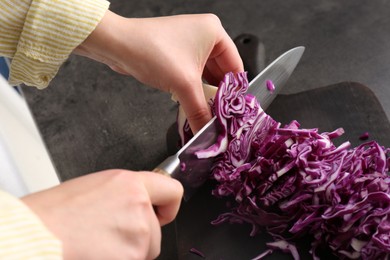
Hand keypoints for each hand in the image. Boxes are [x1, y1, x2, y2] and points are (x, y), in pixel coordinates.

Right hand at [22, 169, 182, 259]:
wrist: (39, 234)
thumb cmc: (57, 213)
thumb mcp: (98, 187)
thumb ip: (126, 194)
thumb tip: (138, 204)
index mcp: (130, 184)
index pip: (172, 191)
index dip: (168, 205)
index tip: (162, 213)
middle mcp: (139, 206)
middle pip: (155, 230)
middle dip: (139, 236)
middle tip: (110, 235)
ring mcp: (138, 234)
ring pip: (146, 250)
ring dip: (130, 251)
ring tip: (100, 244)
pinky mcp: (132, 257)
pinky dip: (122, 259)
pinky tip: (99, 253)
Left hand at [74, 11, 243, 132]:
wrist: (118, 46)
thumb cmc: (151, 51)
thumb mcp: (183, 84)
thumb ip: (200, 111)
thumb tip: (209, 130)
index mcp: (214, 32)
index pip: (235, 66)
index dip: (235, 91)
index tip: (233, 111)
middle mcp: (203, 35)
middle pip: (220, 72)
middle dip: (217, 94)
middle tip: (219, 116)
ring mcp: (189, 43)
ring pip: (205, 74)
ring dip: (203, 94)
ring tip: (206, 113)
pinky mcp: (176, 53)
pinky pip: (191, 74)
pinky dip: (192, 89)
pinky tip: (192, 104)